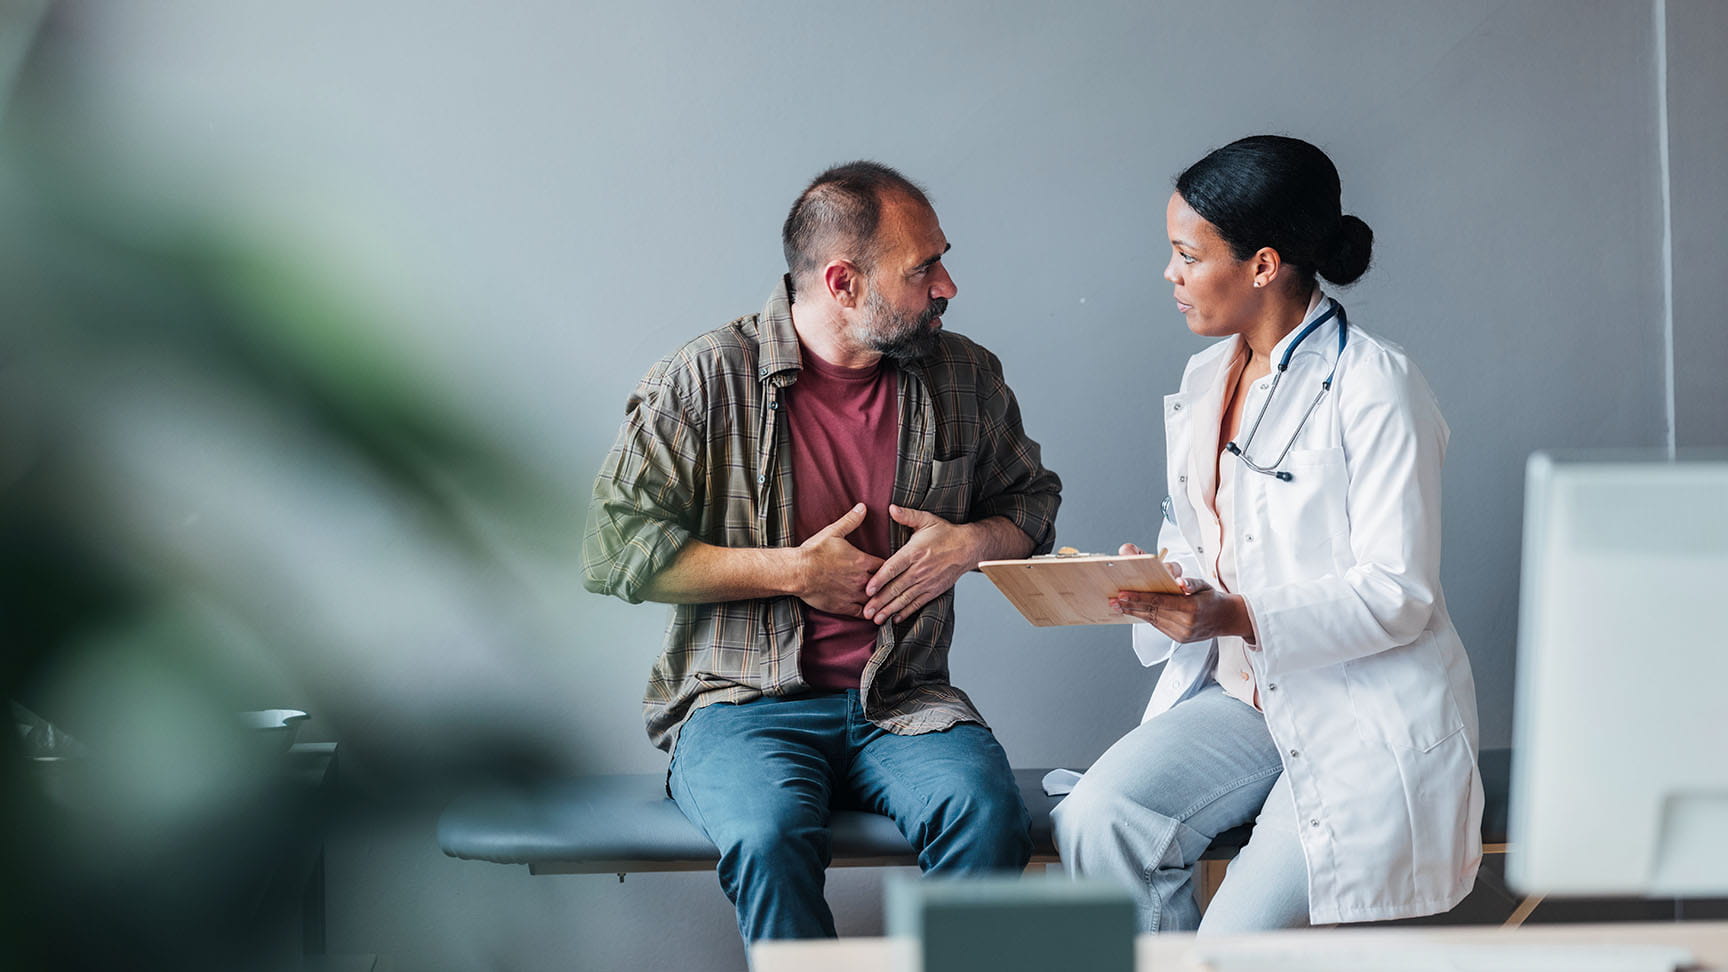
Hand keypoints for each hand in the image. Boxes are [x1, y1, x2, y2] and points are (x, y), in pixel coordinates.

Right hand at [796, 504, 884, 616]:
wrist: (798, 572)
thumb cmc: (814, 552)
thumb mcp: (833, 532)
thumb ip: (851, 521)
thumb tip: (863, 507)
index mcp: (862, 561)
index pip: (886, 565)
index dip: (890, 566)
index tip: (893, 566)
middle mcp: (861, 580)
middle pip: (884, 584)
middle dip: (888, 583)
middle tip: (895, 584)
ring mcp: (853, 595)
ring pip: (875, 600)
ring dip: (880, 599)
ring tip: (888, 601)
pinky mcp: (843, 607)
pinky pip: (862, 614)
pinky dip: (869, 614)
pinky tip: (873, 614)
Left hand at [863, 505, 977, 624]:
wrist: (969, 547)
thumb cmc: (945, 532)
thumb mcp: (927, 519)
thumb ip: (907, 515)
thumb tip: (891, 507)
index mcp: (914, 552)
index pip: (893, 568)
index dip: (879, 580)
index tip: (867, 590)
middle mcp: (919, 570)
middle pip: (896, 588)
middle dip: (880, 602)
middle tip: (866, 612)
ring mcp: (927, 582)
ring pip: (905, 599)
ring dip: (889, 610)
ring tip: (876, 619)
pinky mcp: (934, 590)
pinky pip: (918, 603)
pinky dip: (906, 612)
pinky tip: (895, 618)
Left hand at [1107, 544, 1249, 642]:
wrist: (1227, 619)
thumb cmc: (1213, 599)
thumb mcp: (1204, 586)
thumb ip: (1191, 583)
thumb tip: (1180, 582)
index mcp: (1191, 608)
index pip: (1159, 602)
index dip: (1139, 598)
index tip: (1122, 594)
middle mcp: (1185, 624)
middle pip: (1152, 612)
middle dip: (1131, 606)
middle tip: (1113, 600)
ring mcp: (1182, 633)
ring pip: (1153, 620)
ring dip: (1134, 613)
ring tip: (1119, 606)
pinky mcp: (1179, 638)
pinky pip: (1158, 626)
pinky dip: (1146, 618)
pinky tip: (1135, 612)